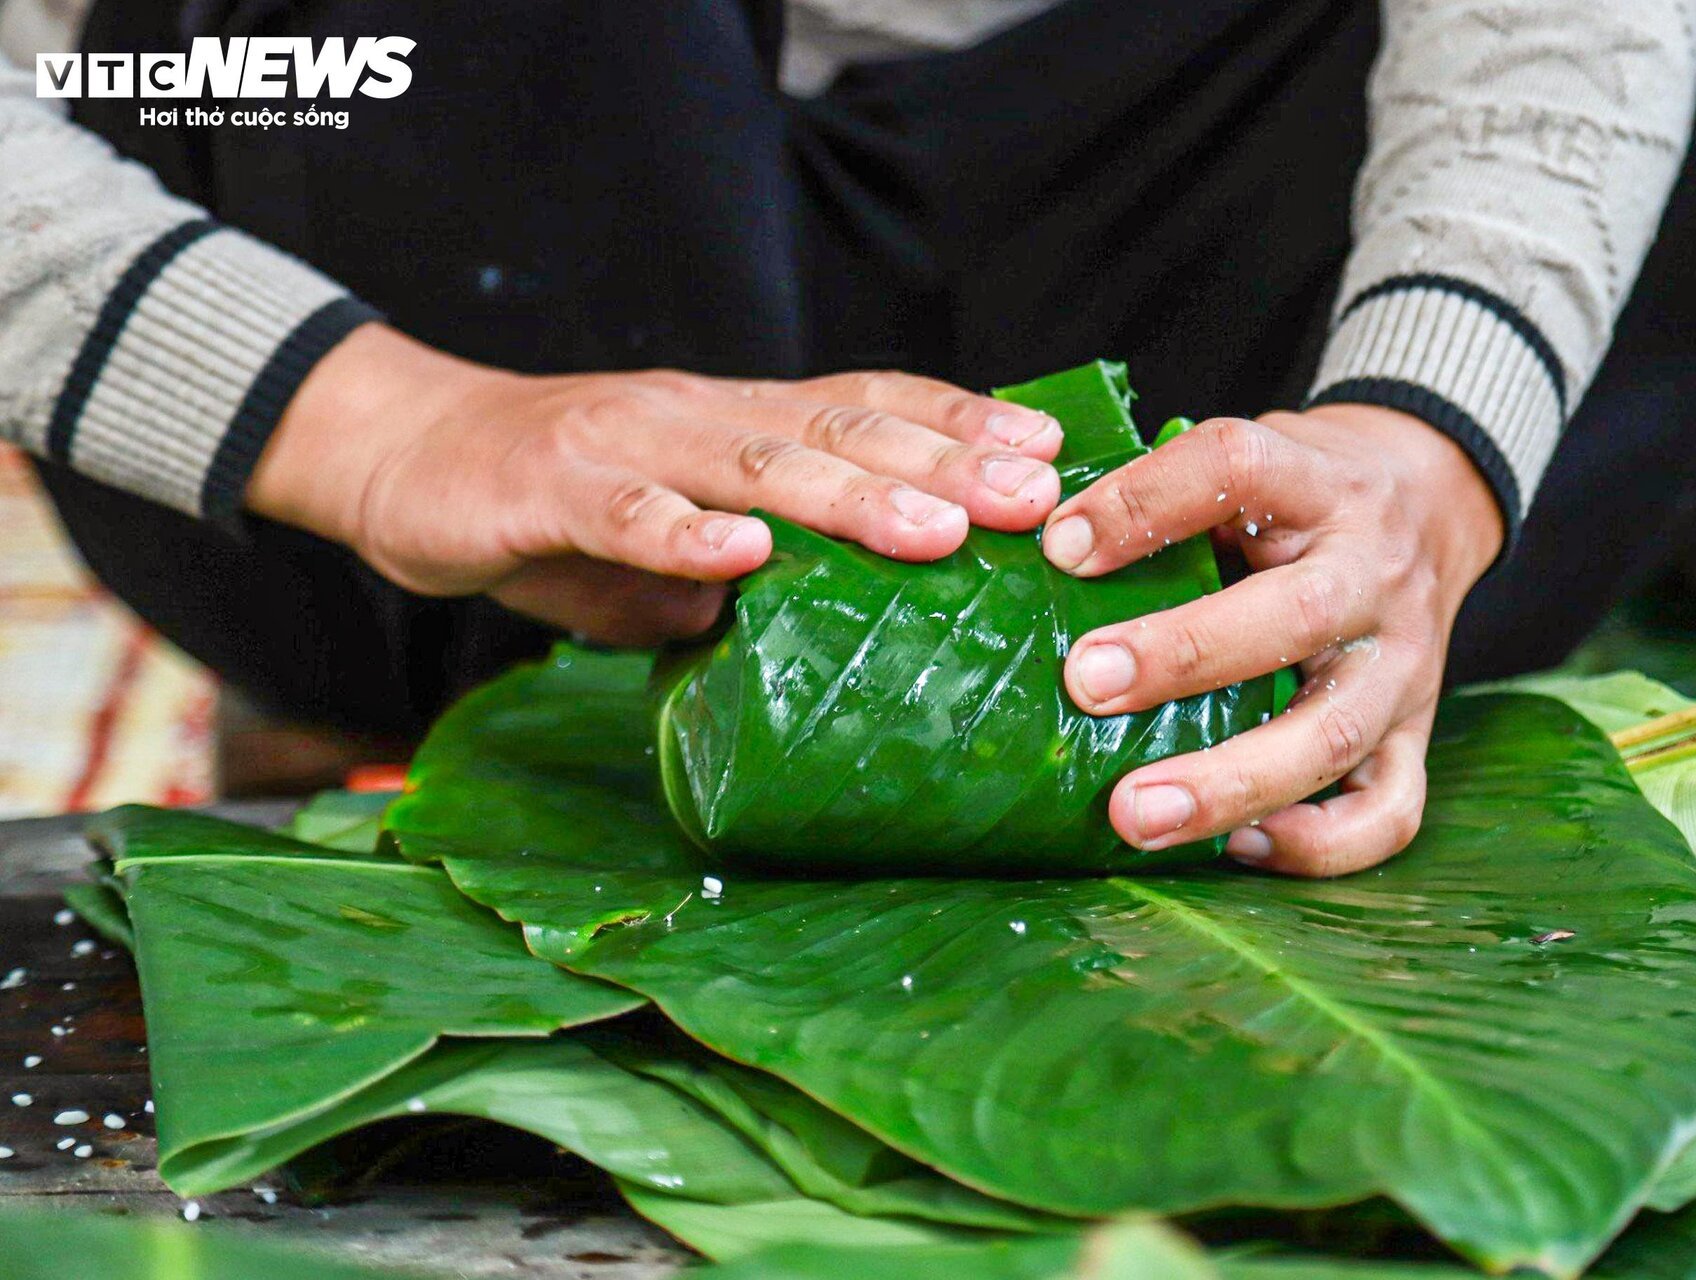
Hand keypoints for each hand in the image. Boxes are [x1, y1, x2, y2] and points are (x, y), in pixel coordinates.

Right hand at [248, 324, 1061, 643]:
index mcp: (737, 423)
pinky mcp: (547, 485)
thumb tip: (820, 637)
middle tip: (1035, 499)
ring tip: (934, 526)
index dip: (958, 422)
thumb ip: (743, 583)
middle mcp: (698, 414)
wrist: (405, 452)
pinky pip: (624, 510)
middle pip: (835, 426)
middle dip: (943, 462)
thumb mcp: (671, 548)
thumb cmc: (554, 503)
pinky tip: (744, 552)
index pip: (865, 404)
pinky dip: (684, 530)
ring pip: (752, 460)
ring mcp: (624, 442)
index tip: (1052, 454)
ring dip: (849, 492)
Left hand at [1041, 404, 1502, 874]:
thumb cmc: (1301, 496)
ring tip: (1134, 815)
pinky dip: (1316, 844)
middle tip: (1084, 685)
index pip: (1239, 468)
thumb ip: (1164, 494)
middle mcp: (1374, 573)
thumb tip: (1040, 545)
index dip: (1146, 502)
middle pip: (1298, 615)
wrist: (1433, 504)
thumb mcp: (1250, 462)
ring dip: (1229, 784)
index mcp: (1322, 483)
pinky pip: (1387, 811)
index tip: (1061, 545)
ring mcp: (1404, 664)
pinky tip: (1239, 846)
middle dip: (1183, 656)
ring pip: (1334, 734)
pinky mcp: (1417, 735)